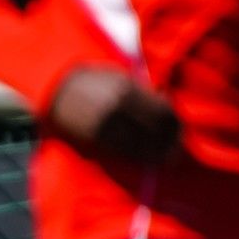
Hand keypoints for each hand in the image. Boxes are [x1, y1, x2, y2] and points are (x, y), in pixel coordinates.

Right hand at [47, 66, 178, 165]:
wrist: (58, 88)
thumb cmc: (93, 81)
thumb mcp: (121, 78)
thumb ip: (143, 92)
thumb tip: (166, 107)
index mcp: (128, 90)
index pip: (163, 112)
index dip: (175, 126)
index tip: (180, 134)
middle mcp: (118, 108)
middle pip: (154, 131)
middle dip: (168, 144)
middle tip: (176, 153)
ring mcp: (104, 125)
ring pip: (139, 145)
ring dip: (153, 155)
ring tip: (163, 160)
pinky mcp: (92, 138)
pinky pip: (120, 151)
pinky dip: (134, 157)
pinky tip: (142, 159)